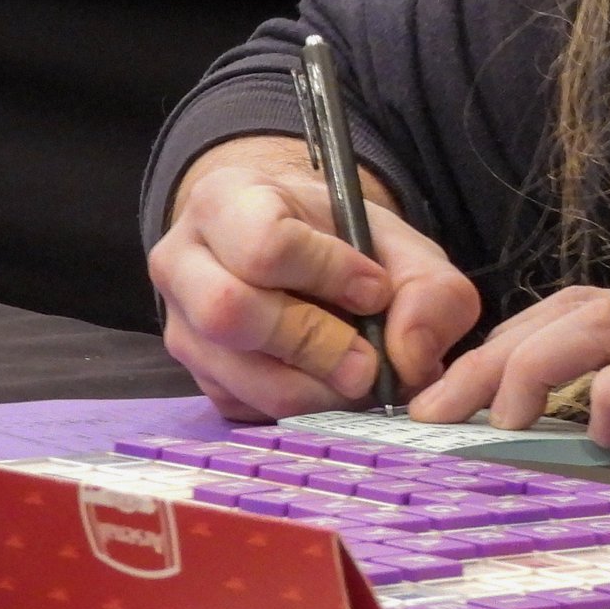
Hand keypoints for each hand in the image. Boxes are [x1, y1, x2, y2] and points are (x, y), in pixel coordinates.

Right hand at [150, 136, 479, 418]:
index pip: (265, 244)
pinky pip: (242, 407)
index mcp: (225, 200)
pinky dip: (298, 408)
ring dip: (312, 388)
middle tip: (368, 361)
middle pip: (230, 312)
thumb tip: (411, 359)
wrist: (297, 254)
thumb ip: (429, 290)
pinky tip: (329, 385)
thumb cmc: (343, 241)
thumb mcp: (398, 243)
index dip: (329, 273)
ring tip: (359, 377)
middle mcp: (182, 261)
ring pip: (236, 374)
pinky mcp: (195, 376)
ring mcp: (180, 325)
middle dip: (314, 343)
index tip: (375, 290)